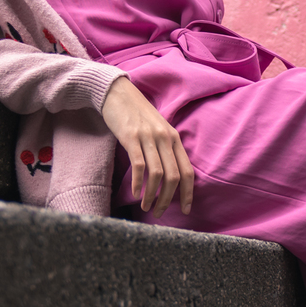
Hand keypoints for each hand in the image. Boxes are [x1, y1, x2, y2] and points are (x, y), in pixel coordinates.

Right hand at [101, 75, 194, 217]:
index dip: (188, 193)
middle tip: (159, 213)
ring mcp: (149, 137)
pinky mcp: (131, 137)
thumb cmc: (137, 115)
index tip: (184, 209)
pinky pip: (139, 165)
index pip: (188, 171)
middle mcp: (165, 138)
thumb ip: (165, 149)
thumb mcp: (158, 130)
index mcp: (174, 138)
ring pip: (157, 174)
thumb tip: (170, 177)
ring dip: (152, 195)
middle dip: (168, 199)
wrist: (117, 93)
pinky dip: (138, 183)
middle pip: (174, 176)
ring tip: (146, 207)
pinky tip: (135, 193)